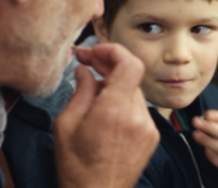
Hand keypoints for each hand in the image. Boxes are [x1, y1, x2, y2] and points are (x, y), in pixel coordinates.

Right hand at [54, 43, 159, 187]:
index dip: (113, 51)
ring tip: (93, 89)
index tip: (95, 52)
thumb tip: (85, 70)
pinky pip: (138, 106)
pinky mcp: (151, 136)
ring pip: (134, 90)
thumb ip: (80, 91)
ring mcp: (147, 127)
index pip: (130, 64)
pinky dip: (123, 99)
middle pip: (130, 74)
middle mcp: (136, 116)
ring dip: (115, 82)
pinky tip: (106, 108)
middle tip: (87, 62)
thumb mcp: (66, 125)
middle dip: (109, 64)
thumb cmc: (77, 167)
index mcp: (114, 111)